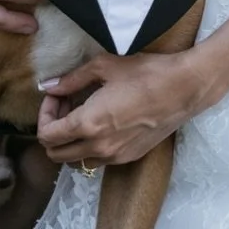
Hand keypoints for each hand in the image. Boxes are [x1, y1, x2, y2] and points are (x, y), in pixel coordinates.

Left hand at [36, 50, 207, 166]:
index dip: (44, 114)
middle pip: (56, 154)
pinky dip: (90, 146)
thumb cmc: (145, 73)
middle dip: (53, 129)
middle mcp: (99, 147)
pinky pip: (98, 160)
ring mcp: (115, 157)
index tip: (56, 96)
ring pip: (76, 162)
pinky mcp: (130, 157)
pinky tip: (102, 122)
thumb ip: (71, 79)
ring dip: (70, 141)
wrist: (184, 88)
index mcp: (88, 124)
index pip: (47, 135)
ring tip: (82, 114)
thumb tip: (48, 86)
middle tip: (65, 104)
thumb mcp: (103, 67)